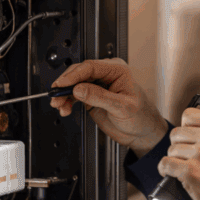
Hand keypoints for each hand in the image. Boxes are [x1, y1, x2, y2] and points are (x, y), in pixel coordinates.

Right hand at [50, 58, 167, 155]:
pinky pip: (74, 94)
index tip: (62, 84)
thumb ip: (100, 97)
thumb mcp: (122, 107)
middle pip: (79, 73)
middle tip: (56, 96)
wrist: (142, 132)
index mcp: (117, 70)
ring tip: (59, 105)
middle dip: (65, 85)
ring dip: (64, 94)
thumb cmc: (141, 116)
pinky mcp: (92, 96)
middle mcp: (106, 75)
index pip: (90, 67)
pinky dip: (67, 101)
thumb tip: (79, 89)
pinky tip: (65, 109)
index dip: (74, 75)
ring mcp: (98, 85)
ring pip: (74, 84)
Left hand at [157, 106, 199, 199]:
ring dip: (175, 160)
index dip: (185, 127)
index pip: (189, 114)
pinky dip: (165, 170)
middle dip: (178, 146)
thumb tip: (191, 136)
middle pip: (176, 133)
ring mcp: (199, 153)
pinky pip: (166, 164)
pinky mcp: (190, 171)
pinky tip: (173, 175)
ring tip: (185, 169)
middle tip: (185, 158)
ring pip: (171, 150)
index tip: (188, 138)